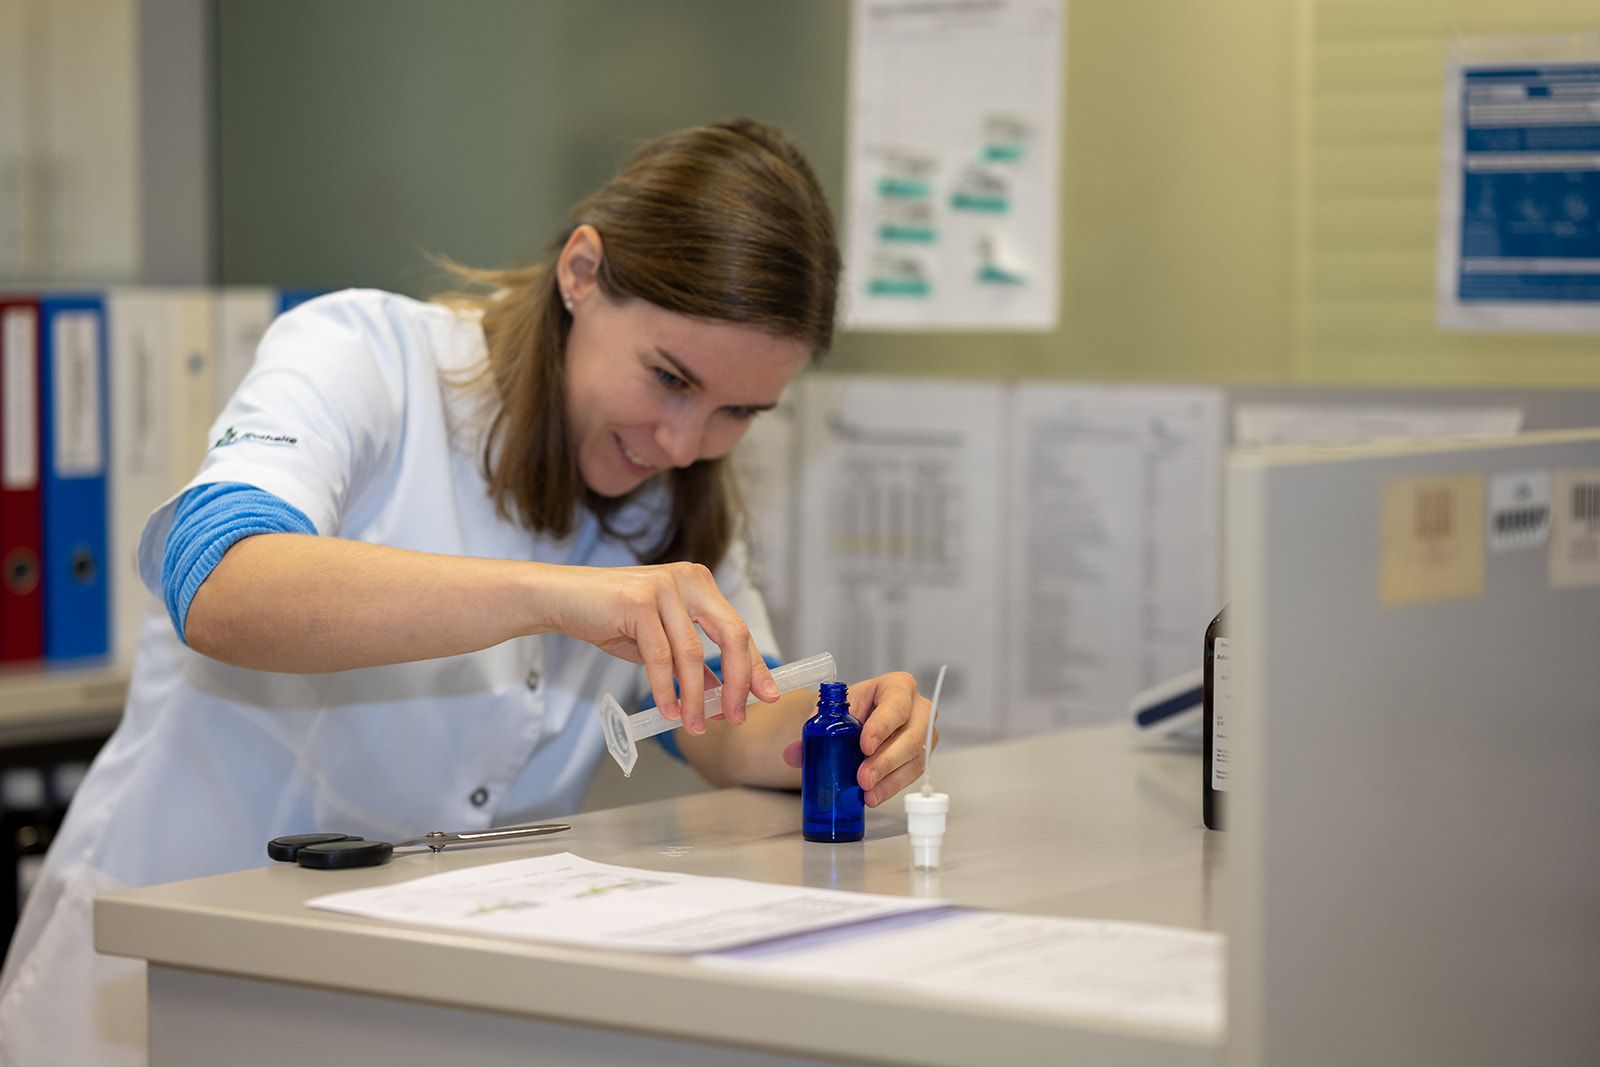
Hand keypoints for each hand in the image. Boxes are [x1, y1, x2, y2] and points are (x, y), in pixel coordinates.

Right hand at [540, 562, 777, 732]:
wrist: (561, 598)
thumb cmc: (611, 618)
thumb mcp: (661, 641)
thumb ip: (692, 662)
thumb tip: (722, 695)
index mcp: (700, 584)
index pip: (738, 629)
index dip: (754, 666)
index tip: (766, 695)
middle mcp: (689, 580)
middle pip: (731, 636)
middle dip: (737, 682)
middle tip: (736, 716)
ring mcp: (665, 587)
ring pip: (693, 654)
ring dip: (696, 697)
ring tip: (695, 725)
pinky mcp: (639, 601)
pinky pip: (660, 657)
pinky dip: (666, 689)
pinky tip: (669, 710)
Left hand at [781, 671, 937, 806]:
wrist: (867, 715)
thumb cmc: (855, 707)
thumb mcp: (834, 709)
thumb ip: (813, 728)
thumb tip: (793, 754)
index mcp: (898, 686)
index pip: (896, 704)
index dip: (882, 726)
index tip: (865, 746)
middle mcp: (919, 708)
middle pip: (911, 736)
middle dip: (885, 760)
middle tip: (862, 778)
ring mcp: (925, 733)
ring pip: (915, 759)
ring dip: (889, 779)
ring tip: (866, 793)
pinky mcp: (922, 756)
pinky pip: (912, 774)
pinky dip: (891, 787)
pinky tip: (874, 796)